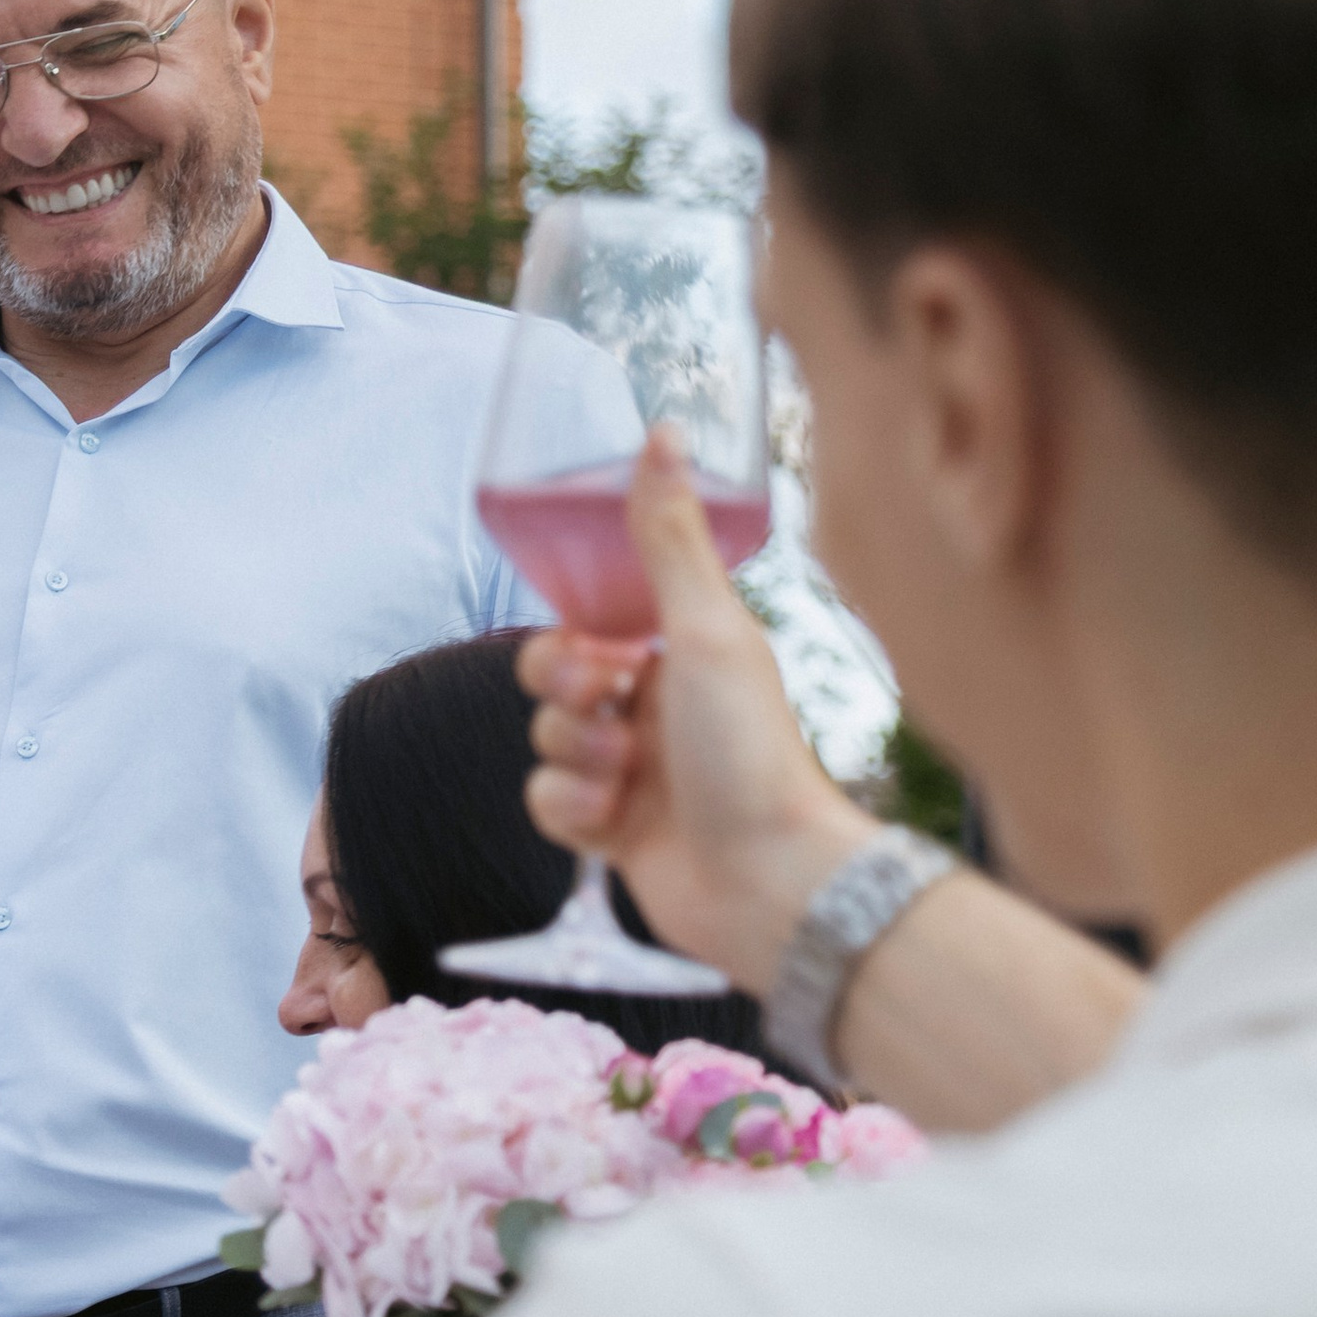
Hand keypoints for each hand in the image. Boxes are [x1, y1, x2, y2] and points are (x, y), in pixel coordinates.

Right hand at [521, 429, 875, 994]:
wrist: (769, 885)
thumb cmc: (752, 753)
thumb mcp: (705, 630)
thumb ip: (666, 537)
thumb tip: (662, 431)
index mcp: (681, 651)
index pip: (588, 617)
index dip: (572, 633)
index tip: (597, 647)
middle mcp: (655, 705)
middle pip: (552, 676)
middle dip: (562, 693)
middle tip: (606, 706)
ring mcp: (632, 771)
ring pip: (546, 742)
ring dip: (577, 758)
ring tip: (629, 778)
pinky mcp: (611, 833)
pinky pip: (547, 802)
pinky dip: (572, 812)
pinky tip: (616, 825)